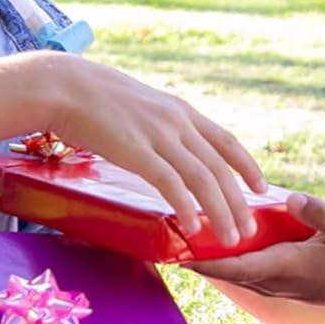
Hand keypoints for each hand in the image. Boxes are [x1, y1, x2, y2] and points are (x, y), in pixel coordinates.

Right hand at [48, 57, 267, 246]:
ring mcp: (158, 135)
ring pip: (202, 179)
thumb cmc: (94, 99)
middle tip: (250, 230)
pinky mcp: (135, 150)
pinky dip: (186, 206)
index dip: (247, 166)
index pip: (226, 141)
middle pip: (219, 168)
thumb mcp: (141, 106)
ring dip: (221, 212)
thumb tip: (168, 148)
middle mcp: (177, 123)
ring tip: (231, 238)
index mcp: (181, 111)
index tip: (262, 188)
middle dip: (239, 202)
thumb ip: (161, 125)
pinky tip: (194, 227)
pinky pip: (170, 183)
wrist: (62, 85)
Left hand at [187, 192, 324, 307]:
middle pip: (225, 274)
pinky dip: (226, 263)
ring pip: (233, 276)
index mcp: (287, 266)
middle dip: (197, 260)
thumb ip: (320, 212)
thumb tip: (292, 198)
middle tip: (166, 239)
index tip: (177, 253)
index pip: (237, 267)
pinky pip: (244, 275)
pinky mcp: (279, 284)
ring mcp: (276, 286)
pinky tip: (215, 247)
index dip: (205, 262)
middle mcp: (275, 281)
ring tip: (182, 242)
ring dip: (209, 262)